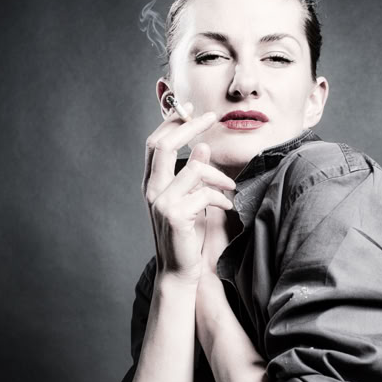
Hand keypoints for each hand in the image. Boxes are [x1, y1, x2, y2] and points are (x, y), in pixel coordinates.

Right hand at [142, 102, 236, 285]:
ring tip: (230, 188)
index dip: (172, 123)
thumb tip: (202, 147)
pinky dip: (220, 198)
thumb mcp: (192, 200)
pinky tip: (227, 207)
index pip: (156, 143)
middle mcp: (151, 190)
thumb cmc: (188, 235)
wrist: (180, 271)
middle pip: (164, 145)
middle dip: (189, 126)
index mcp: (152, 183)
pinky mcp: (175, 214)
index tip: (191, 110)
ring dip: (218, 176)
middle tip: (212, 117)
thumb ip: (193, 175)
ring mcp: (161, 202)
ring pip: (194, 169)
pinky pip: (204, 193)